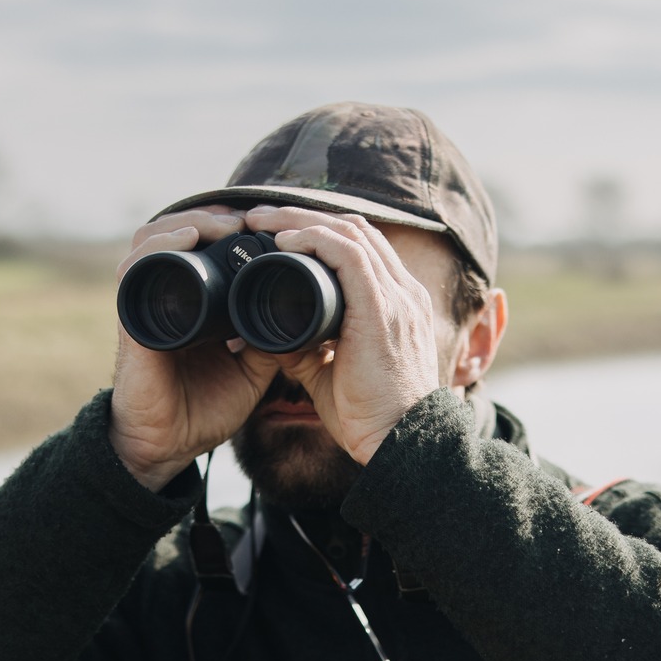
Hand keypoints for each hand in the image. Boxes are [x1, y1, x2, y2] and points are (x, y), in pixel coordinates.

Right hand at [108, 207, 281, 489]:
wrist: (167, 446)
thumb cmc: (203, 409)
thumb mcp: (251, 368)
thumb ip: (270, 340)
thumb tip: (309, 316)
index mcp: (191, 303)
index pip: (201, 245)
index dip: (229, 226)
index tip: (267, 224)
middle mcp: (164, 295)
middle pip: (178, 230)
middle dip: (214, 216)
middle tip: (251, 217)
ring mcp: (144, 304)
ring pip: (155, 237)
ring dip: (191, 221)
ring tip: (227, 223)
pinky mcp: (132, 319)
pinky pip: (136, 269)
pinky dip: (162, 246)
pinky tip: (190, 238)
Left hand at [241, 206, 442, 465]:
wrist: (400, 444)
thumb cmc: (369, 416)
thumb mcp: (329, 373)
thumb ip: (304, 349)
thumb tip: (264, 336)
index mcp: (398, 304)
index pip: (361, 246)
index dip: (318, 231)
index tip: (276, 232)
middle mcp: (403, 292)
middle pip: (353, 228)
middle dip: (302, 215)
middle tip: (258, 216)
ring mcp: (396, 297)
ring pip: (348, 231)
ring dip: (299, 219)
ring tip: (260, 220)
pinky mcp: (381, 309)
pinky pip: (348, 254)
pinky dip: (313, 239)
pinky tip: (283, 241)